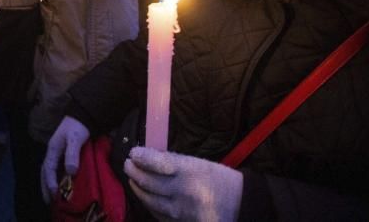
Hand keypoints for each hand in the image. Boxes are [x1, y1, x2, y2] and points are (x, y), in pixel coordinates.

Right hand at [41, 116, 89, 201]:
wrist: (83, 116)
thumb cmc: (77, 127)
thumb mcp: (75, 139)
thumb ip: (72, 154)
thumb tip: (70, 172)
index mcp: (52, 149)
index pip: (48, 168)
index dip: (50, 181)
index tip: (54, 193)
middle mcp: (52, 152)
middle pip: (45, 172)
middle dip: (45, 186)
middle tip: (48, 201)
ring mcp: (57, 153)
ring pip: (50, 171)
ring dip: (49, 184)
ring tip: (53, 197)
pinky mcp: (64, 154)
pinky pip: (57, 169)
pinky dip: (57, 179)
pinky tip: (61, 185)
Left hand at [125, 147, 242, 221]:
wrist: (240, 205)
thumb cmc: (217, 179)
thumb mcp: (196, 163)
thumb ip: (170, 162)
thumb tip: (144, 157)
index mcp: (190, 172)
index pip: (157, 163)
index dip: (141, 157)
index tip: (133, 153)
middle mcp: (184, 192)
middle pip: (149, 183)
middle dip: (134, 172)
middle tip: (128, 164)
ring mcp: (182, 212)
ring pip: (149, 201)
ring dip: (138, 188)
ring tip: (134, 179)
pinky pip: (158, 215)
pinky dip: (149, 204)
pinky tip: (146, 196)